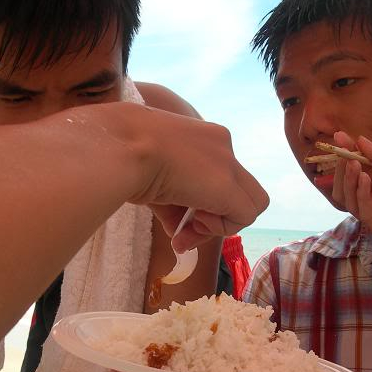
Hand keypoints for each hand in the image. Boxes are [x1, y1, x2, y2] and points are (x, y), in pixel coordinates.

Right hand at [68, 103, 268, 251]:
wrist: (121, 146)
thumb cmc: (124, 156)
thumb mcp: (153, 181)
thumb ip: (174, 206)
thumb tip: (180, 234)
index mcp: (202, 137)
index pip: (216, 177)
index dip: (203, 203)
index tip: (178, 218)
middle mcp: (221, 145)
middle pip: (238, 191)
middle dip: (216, 217)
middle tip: (185, 231)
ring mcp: (228, 163)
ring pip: (249, 203)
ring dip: (219, 224)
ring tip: (187, 227)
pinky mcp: (229, 185)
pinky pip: (244, 216)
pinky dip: (222, 228)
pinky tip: (195, 221)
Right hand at [332, 132, 371, 262]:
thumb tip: (362, 142)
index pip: (362, 170)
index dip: (350, 154)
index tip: (340, 136)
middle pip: (350, 188)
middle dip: (343, 169)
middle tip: (343, 152)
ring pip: (352, 203)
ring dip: (348, 182)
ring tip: (353, 164)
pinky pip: (367, 215)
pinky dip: (361, 196)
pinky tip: (364, 179)